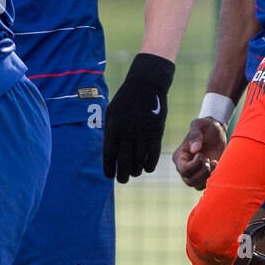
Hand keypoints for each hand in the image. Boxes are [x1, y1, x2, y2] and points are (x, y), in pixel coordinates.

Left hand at [103, 53, 174, 183]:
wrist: (146, 84)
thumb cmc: (126, 99)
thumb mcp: (112, 112)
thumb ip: (110, 132)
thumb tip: (110, 153)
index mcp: (114, 127)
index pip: (109, 154)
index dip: (108, 168)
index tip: (109, 175)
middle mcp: (128, 132)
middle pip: (124, 162)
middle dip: (122, 175)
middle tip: (122, 180)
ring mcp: (143, 133)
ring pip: (139, 161)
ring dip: (135, 171)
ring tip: (133, 173)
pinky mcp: (156, 133)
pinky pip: (153, 155)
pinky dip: (149, 165)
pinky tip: (146, 168)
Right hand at [172, 117, 227, 189]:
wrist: (216, 132)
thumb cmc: (206, 127)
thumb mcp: (199, 125)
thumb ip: (195, 134)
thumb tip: (195, 150)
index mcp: (179, 157)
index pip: (183, 169)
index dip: (194, 165)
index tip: (202, 154)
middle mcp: (184, 167)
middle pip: (189, 181)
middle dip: (202, 172)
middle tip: (209, 159)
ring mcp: (194, 173)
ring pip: (197, 186)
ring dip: (208, 176)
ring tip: (214, 162)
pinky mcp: (204, 176)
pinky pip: (205, 186)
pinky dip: (212, 179)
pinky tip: (216, 166)